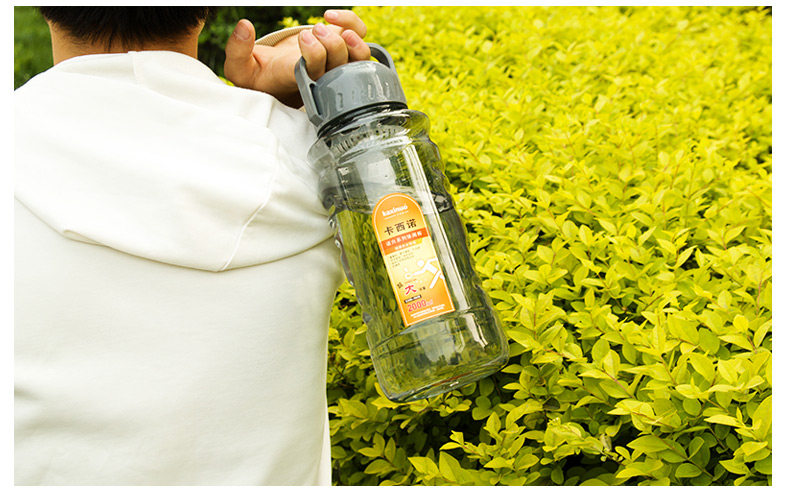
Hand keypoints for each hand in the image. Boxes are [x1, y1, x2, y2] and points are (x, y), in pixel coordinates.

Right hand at [224, 10, 370, 107]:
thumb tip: (244, 26)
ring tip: (325, 26)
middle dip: (331, 45)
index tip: (301, 39)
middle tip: (311, 33)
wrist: (274, 78)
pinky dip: (351, 23)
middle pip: (344, 66)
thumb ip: (237, 51)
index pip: (320, 75)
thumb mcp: (240, 70)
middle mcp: (324, 77)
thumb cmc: (258, 76)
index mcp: (302, 84)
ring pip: (360, 56)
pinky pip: (359, 36)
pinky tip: (331, 17)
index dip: (316, 55)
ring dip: (350, 39)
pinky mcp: (342, 48)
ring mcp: (336, 63)